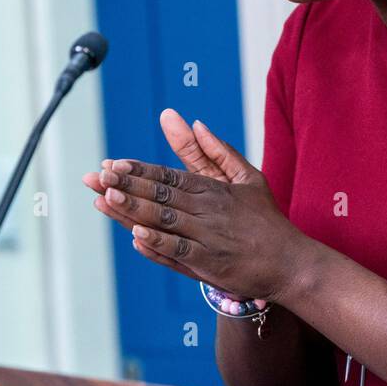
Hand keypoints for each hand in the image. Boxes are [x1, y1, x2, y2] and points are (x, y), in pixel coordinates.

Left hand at [82, 111, 316, 303]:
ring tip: (106, 198)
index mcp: (215, 189)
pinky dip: (158, 243)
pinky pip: (179, 252)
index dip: (139, 170)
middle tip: (96, 177)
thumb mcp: (248, 178)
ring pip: (165, 220)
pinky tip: (136, 235)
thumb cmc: (267, 220)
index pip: (170, 175)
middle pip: (161, 194)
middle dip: (126, 185)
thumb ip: (218, 151)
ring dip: (134, 209)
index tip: (112, 164)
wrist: (290, 262)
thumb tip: (194, 121)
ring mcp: (209, 238)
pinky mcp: (211, 264)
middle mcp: (209, 211)